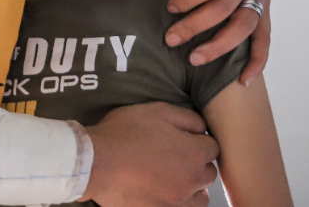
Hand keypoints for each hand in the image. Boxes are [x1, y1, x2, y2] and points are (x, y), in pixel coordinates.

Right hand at [82, 103, 217, 206]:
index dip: (197, 140)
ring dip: (192, 187)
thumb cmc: (125, 133)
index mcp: (194, 153)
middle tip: (174, 157)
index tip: (182, 139)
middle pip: (208, 173)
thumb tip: (202, 128)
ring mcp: (178, 201)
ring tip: (172, 178)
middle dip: (196, 164)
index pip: (213, 147)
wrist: (95, 162)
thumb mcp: (157, 111)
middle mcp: (192, 180)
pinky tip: (163, 192)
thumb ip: (188, 118)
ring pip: (199, 196)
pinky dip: (178, 202)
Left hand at [162, 0, 270, 85]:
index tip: (169, 7)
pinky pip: (264, 38)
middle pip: (225, 8)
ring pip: (245, 26)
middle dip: (195, 26)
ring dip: (220, 46)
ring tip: (194, 59)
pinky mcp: (264, 8)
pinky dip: (257, 60)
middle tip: (170, 39)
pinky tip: (243, 80)